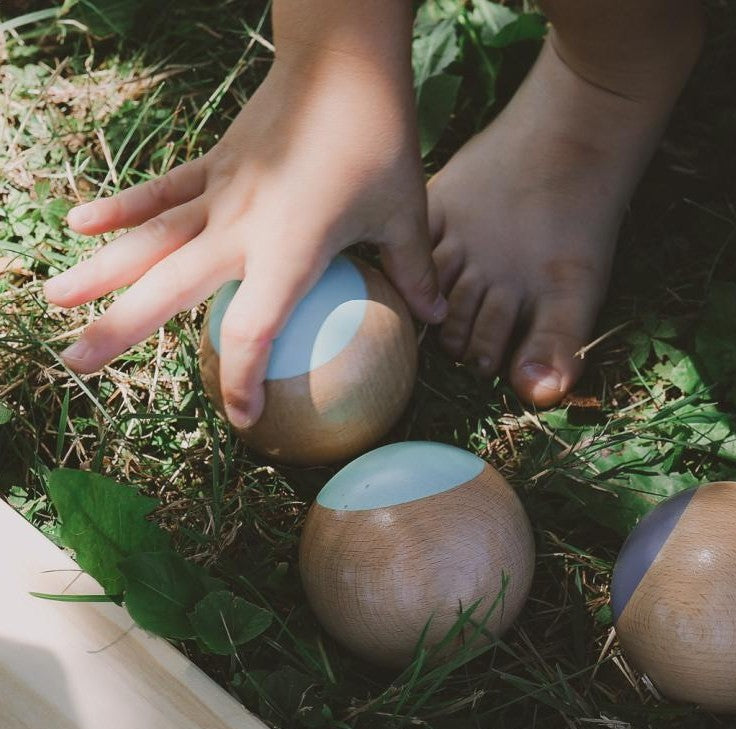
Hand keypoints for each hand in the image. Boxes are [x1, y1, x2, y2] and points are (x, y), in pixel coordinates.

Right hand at [44, 54, 444, 426]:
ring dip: (99, 270)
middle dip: (122, 328)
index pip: (253, 329)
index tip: (241, 417)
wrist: (341, 62)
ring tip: (55, 299)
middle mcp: (240, 227)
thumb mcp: (407, 214)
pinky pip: (160, 193)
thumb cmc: (379, 141)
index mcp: (289, 250)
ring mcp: (219, 193)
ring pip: (148, 239)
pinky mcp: (213, 165)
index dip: (241, 378)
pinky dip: (121, 208)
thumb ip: (416, 274)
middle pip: (169, 287)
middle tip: (78, 364)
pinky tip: (79, 223)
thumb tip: (439, 322)